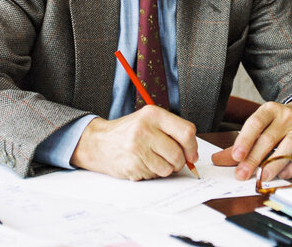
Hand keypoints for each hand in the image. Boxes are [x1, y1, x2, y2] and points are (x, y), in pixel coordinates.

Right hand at [70, 105, 197, 180]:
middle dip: (180, 162)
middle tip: (173, 161)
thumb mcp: (148, 120)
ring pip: (168, 168)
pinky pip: (154, 176)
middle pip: (178, 154)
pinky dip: (153, 173)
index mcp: (153, 114)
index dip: (192, 147)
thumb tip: (192, 153)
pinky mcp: (132, 165)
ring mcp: (137, 148)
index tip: (191, 154)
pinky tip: (143, 164)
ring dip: (166, 169)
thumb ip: (171, 131)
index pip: (186, 132)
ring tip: (154, 160)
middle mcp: (145, 129)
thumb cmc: (128, 131)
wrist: (98, 142)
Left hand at [211, 99, 291, 180]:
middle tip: (242, 174)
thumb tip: (217, 159)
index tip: (235, 156)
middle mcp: (286, 117)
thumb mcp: (261, 125)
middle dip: (254, 159)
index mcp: (270, 110)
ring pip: (288, 147)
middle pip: (269, 139)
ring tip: (262, 177)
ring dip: (274, 164)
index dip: (245, 140)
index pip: (256, 123)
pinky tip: (282, 175)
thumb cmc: (279, 123)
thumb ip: (240, 143)